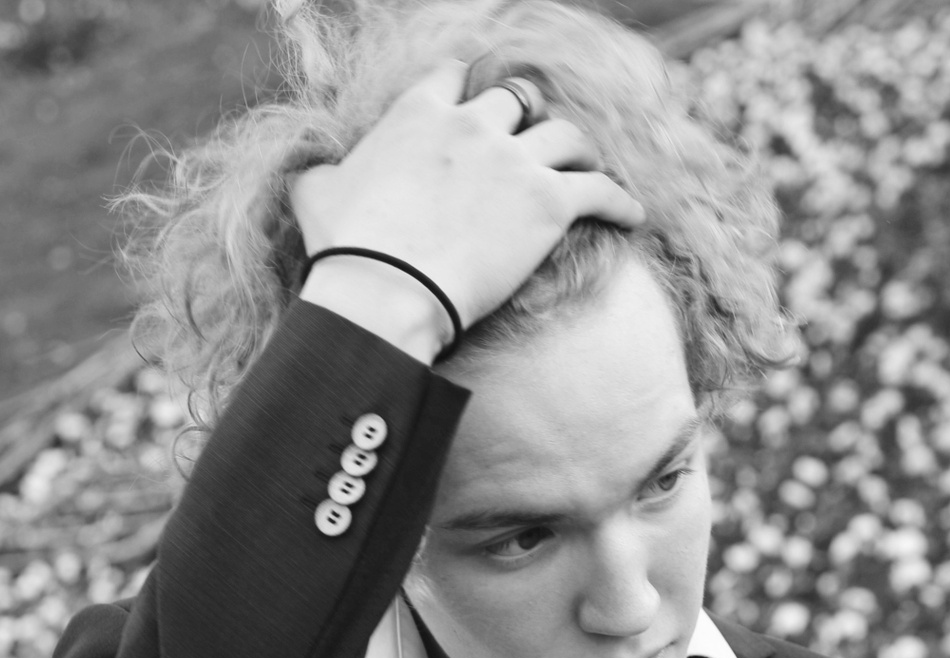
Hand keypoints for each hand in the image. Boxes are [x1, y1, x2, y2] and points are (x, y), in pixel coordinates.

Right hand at [290, 61, 645, 360]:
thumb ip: (322, 172)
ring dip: (579, 149)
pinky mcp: (549, 203)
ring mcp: (515, 161)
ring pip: (566, 135)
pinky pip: (601, 190)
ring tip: (588, 166)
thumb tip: (315, 175)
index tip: (476, 98)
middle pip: (517, 98)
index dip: (468, 85)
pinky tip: (634, 215)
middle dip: (528, 114)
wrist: (387, 289)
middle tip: (536, 137)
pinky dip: (621, 202)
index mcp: (418, 113)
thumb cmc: (347, 247)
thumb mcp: (316, 193)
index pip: (454, 76)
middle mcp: (472, 125)